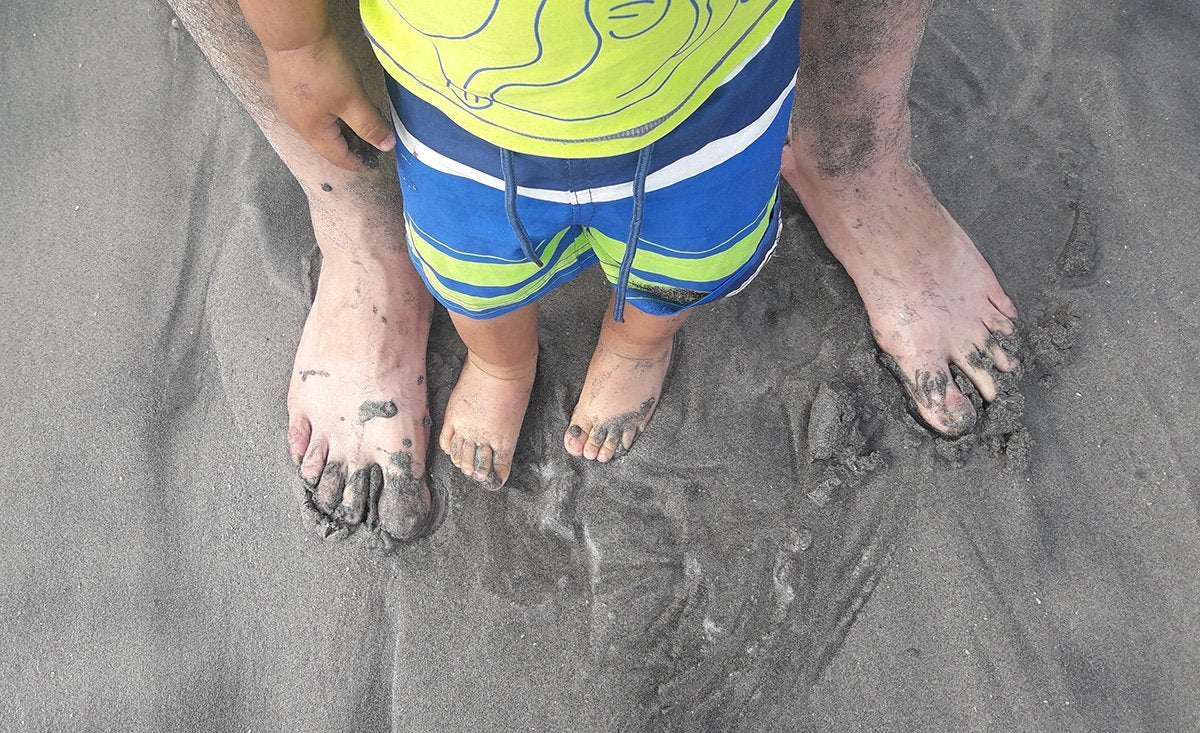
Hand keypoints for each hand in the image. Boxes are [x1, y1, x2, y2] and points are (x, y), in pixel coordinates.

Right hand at [265, 31, 395, 170]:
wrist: (292, 32)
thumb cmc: (322, 67)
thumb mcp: (353, 99)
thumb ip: (370, 125)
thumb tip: (386, 146)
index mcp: (312, 131)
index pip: (338, 157)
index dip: (357, 164)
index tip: (373, 167)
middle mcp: (297, 122)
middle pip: (327, 144)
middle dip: (349, 148)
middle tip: (370, 147)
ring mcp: (290, 104)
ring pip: (318, 127)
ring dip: (339, 132)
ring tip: (358, 129)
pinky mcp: (288, 88)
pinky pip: (311, 112)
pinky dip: (328, 117)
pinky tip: (338, 108)